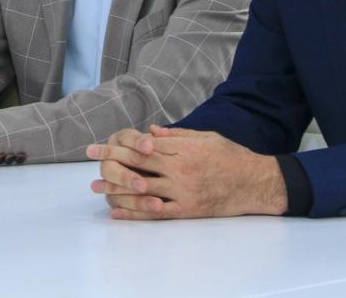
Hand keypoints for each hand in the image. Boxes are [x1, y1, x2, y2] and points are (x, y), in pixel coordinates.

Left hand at [86, 125, 286, 219]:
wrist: (255, 182)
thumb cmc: (231, 156)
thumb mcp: (205, 136)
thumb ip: (176, 135)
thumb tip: (149, 132)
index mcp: (183, 148)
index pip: (143, 146)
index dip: (118, 144)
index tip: (98, 144)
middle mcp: (180, 168)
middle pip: (138, 164)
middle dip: (111, 160)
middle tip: (90, 158)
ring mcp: (183, 191)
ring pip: (142, 189)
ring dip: (116, 188)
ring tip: (97, 187)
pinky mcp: (188, 209)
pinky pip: (156, 213)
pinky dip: (134, 212)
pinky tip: (118, 211)